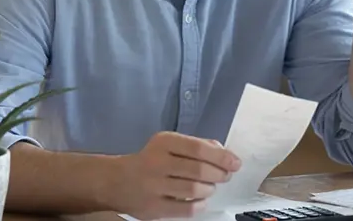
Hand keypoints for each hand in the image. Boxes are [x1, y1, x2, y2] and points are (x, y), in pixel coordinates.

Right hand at [109, 131, 240, 218]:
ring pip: (194, 190)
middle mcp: (157, 163)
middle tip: (225, 176)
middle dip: (219, 174)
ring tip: (210, 186)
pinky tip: (201, 200)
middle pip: (198, 171)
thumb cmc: (151, 159)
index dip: (221, 156)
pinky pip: (186, 210)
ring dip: (210, 189)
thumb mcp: (169, 144)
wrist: (117, 181)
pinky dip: (200, 205)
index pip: (198, 148)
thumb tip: (224, 153)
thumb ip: (196, 145)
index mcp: (163, 143)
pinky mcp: (153, 209)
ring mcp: (154, 187)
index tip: (236, 163)